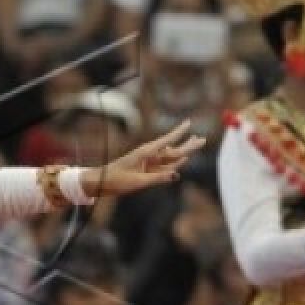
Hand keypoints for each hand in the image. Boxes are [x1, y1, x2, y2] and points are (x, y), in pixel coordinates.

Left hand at [81, 121, 205, 197]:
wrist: (102, 182)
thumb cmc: (117, 180)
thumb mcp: (138, 181)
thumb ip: (157, 178)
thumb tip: (176, 175)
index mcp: (146, 153)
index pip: (167, 141)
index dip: (179, 132)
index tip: (189, 122)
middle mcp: (149, 155)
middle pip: (173, 149)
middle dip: (188, 144)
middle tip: (202, 139)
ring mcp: (148, 162)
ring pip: (170, 156)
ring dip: (184, 151)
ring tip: (195, 143)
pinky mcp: (146, 169)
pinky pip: (164, 165)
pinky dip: (174, 163)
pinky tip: (182, 160)